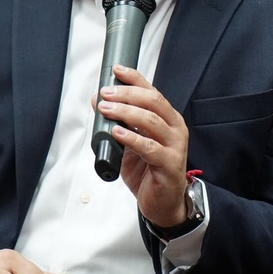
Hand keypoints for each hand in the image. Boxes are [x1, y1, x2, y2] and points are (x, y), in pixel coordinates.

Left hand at [93, 65, 190, 226]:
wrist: (163, 203)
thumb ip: (117, 122)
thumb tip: (97, 101)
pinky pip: (150, 148)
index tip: (116, 70)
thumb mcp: (130, 143)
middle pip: (153, 102)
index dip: (135, 79)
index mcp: (168, 120)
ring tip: (106, 109)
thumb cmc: (149, 172)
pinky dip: (132, 138)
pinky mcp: (169, 164)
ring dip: (126, 112)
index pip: (153, 92)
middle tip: (106, 93)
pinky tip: (117, 132)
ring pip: (151, 121)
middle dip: (127, 94)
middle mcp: (175, 129)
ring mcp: (175, 146)